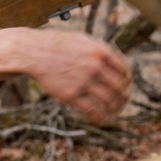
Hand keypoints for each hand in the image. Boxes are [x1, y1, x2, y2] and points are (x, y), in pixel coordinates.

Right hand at [0, 27, 131, 123]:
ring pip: (109, 101)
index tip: (124, 87)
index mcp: (101, 52)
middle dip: (124, 98)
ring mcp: (83, 81)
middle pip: (120, 88)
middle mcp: (95, 67)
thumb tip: (115, 61)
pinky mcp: (71, 95)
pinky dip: (99, 118)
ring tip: (114, 113)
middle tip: (122, 103)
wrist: (33, 52)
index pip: (124, 71)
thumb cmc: (56, 44)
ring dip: (115, 109)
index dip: (127, 82)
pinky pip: (92, 111)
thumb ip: (99, 50)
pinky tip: (100, 120)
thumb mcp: (81, 39)